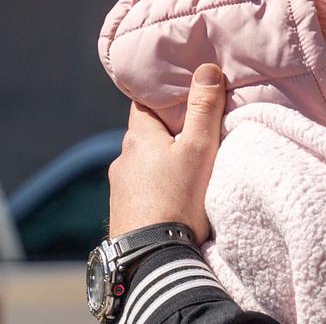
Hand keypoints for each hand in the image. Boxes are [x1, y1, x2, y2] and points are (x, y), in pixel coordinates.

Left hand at [108, 63, 225, 243]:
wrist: (152, 257)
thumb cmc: (178, 197)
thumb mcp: (199, 148)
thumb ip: (204, 109)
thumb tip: (206, 69)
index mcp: (138, 137)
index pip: (144, 104)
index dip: (162, 97)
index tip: (182, 96)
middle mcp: (122, 159)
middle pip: (145, 135)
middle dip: (166, 133)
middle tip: (193, 134)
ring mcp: (119, 188)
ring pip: (142, 164)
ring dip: (159, 163)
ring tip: (185, 170)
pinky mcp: (123, 213)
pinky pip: (140, 190)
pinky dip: (155, 187)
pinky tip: (171, 197)